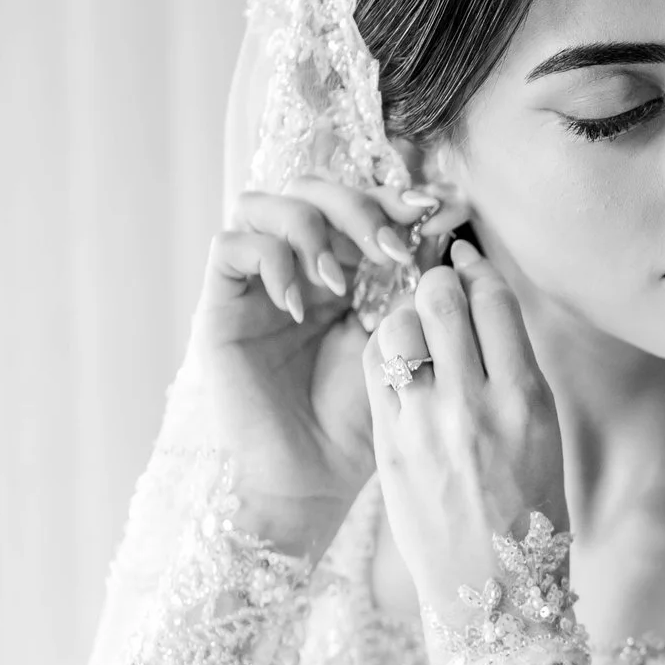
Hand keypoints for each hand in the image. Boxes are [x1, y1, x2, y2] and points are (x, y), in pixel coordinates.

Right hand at [187, 174, 445, 555]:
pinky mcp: (220, 304)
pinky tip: (300, 304)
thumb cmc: (360, 418)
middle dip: (357, 206)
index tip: (435, 210)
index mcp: (344, 269)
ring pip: (265, 203)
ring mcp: (256, 282)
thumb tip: (444, 226)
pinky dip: (269, 260)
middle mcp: (296, 265)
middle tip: (390, 248)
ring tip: (338, 281)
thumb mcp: (398, 343)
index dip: (393, 195)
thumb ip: (413, 287)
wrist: (314, 475)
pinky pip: (231, 246)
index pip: (360, 202)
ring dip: (310, 227)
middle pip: (312, 189)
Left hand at [363, 240, 568, 627]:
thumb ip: (515, 374)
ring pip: (398, 327)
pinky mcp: (388, 447)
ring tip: (415, 328)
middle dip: (437, 280)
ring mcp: (424, 426)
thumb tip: (486, 312)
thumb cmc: (530, 514)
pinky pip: (375, 372)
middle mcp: (474, 405)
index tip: (469, 261)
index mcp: (526, 400)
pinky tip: (397, 361)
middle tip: (438, 286)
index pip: (494, 302)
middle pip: (440, 301)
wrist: (493, 591)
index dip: (479, 270)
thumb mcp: (544, 437)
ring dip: (405, 314)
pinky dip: (385, 352)